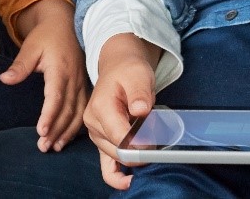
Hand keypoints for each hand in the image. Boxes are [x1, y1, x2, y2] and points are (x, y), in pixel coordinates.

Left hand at [0, 0, 86, 151]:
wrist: (64, 23)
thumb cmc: (46, 35)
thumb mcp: (31, 46)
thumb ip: (20, 65)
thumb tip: (5, 79)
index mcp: (60, 70)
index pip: (56, 97)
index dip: (50, 116)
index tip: (42, 131)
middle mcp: (73, 79)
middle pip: (68, 110)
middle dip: (57, 130)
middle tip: (44, 146)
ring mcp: (81, 83)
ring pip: (78, 113)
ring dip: (67, 132)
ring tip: (55, 147)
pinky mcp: (83, 86)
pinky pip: (83, 109)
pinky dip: (77, 125)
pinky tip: (68, 137)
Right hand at [83, 33, 160, 189]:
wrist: (119, 68)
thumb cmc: (129, 71)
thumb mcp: (138, 74)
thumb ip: (139, 93)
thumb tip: (140, 110)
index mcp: (100, 108)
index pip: (121, 138)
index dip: (142, 144)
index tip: (156, 139)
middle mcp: (93, 124)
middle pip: (119, 152)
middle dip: (141, 150)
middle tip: (156, 134)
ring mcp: (95, 135)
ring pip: (117, 159)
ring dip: (135, 155)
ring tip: (148, 138)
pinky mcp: (101, 142)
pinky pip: (106, 167)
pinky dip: (118, 177)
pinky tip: (130, 181)